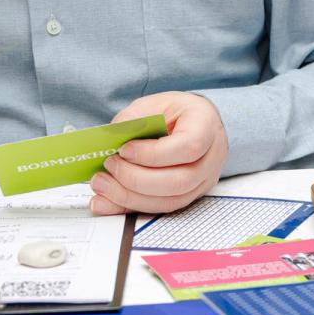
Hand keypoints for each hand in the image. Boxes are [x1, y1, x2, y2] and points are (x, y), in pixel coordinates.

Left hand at [89, 92, 228, 215]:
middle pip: (179, 181)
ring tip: (102, 184)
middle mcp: (211, 158)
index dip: (153, 154)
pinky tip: (106, 201)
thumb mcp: (154, 104)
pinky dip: (129, 207)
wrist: (193, 124)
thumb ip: (133, 118)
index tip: (124, 150)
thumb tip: (111, 138)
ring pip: (169, 201)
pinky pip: (159, 209)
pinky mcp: (188, 197)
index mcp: (206, 127)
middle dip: (136, 179)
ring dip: (130, 197)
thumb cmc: (176, 113)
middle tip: (109, 165)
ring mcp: (203, 182)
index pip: (188, 148)